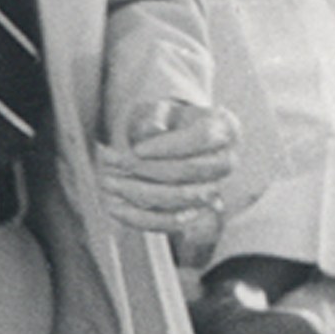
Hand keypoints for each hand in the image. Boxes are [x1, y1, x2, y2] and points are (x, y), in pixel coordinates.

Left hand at [93, 97, 236, 233]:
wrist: (170, 140)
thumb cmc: (165, 121)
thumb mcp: (158, 110)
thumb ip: (155, 116)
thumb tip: (152, 130)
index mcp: (224, 127)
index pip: (203, 138)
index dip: (168, 145)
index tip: (137, 148)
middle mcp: (226, 160)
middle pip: (192, 171)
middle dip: (148, 169)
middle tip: (111, 165)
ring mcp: (215, 188)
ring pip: (181, 198)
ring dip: (139, 192)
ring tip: (108, 181)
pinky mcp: (196, 212)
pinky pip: (171, 223)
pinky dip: (140, 218)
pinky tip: (114, 207)